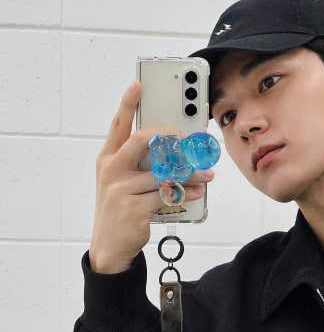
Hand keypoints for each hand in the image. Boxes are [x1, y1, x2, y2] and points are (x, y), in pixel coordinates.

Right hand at [89, 80, 214, 273]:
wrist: (110, 246)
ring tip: (206, 174)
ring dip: (189, 173)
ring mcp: (121, 190)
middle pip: (141, 141)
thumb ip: (141, 164)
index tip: (138, 85)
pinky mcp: (134, 209)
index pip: (117, 126)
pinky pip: (167, 195)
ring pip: (162, 172)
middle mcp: (111, 170)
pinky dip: (186, 193)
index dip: (127, 104)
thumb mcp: (122, 182)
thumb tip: (175, 151)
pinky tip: (196, 191)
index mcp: (107, 159)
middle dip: (168, 137)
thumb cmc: (121, 208)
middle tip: (188, 140)